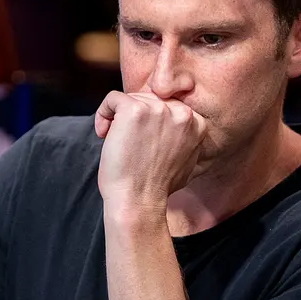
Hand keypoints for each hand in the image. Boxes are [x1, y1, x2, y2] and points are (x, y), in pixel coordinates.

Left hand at [93, 91, 206, 215]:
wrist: (139, 201)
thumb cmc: (157, 187)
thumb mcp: (187, 161)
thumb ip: (184, 139)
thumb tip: (174, 130)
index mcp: (197, 123)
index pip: (169, 106)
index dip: (151, 122)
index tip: (142, 142)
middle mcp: (181, 112)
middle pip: (150, 98)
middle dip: (135, 119)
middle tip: (127, 144)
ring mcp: (158, 109)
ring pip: (131, 98)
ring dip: (118, 118)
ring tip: (116, 141)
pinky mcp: (134, 109)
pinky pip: (112, 98)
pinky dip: (103, 113)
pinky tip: (104, 133)